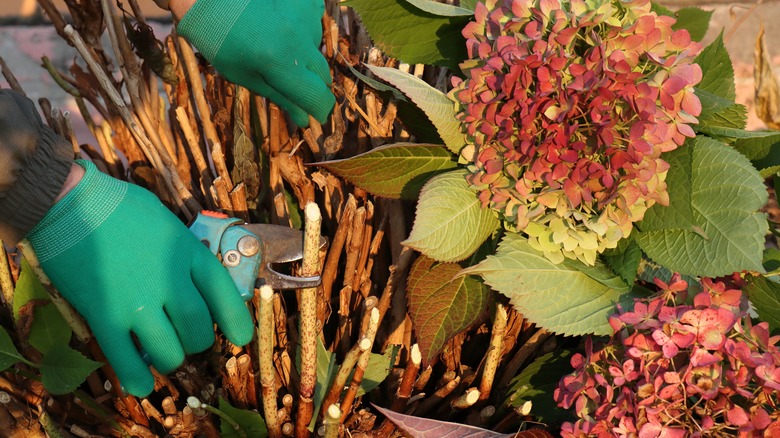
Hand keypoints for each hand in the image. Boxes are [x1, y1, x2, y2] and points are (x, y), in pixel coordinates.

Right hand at [27, 161, 253, 395]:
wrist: (67, 201)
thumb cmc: (119, 206)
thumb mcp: (167, 223)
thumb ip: (184, 253)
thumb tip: (194, 279)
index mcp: (189, 253)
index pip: (225, 296)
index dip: (236, 322)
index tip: (239, 336)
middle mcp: (169, 280)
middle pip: (198, 330)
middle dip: (197, 342)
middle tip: (187, 339)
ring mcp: (137, 300)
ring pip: (169, 351)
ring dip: (170, 358)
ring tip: (164, 354)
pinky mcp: (103, 315)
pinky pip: (125, 358)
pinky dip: (136, 377)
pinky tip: (141, 384)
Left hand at [176, 0, 334, 126]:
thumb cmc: (221, 41)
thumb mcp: (245, 75)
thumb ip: (280, 97)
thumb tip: (305, 120)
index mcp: (279, 64)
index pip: (318, 97)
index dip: (320, 110)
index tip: (315, 115)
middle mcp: (298, 40)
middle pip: (323, 74)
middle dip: (311, 83)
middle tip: (287, 76)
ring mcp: (305, 18)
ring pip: (317, 48)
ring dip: (304, 53)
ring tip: (277, 43)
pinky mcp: (307, 2)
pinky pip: (315, 23)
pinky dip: (303, 30)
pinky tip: (283, 25)